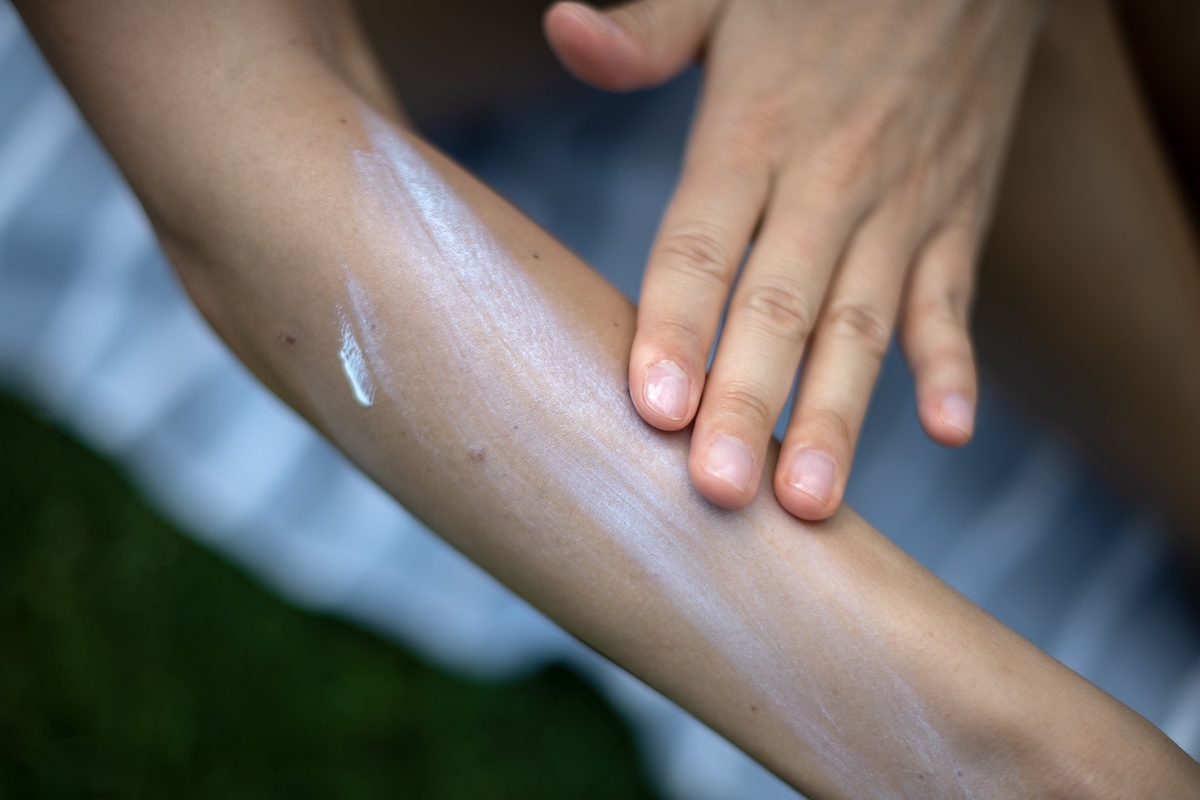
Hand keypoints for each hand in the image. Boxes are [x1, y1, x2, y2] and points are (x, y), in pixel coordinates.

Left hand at [545, 0, 1044, 516]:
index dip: (677, 327)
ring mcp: (901, 205)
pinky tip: (945, 432)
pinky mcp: (956, 218)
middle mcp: (828, 182)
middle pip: (779, 308)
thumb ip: (645, 33)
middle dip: (749, 405)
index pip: (703, 246)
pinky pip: (952, 300)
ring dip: (838, 415)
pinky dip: (953, 364)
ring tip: (810, 505)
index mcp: (753, 130)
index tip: (653, 410)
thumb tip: (561, 30)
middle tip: (720, 494)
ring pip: (863, 326)